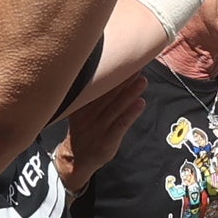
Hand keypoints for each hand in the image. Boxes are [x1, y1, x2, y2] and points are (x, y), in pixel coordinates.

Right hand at [61, 67, 152, 181]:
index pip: (98, 86)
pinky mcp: (108, 140)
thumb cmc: (82, 131)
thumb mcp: (78, 112)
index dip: (111, 72)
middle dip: (123, 79)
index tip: (122, 57)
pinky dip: (131, 114)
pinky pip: (121, 124)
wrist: (76, 160)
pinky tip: (141, 103)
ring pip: (117, 107)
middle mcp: (90, 114)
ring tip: (142, 79)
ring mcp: (99, 127)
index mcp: (82, 105)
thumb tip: (94, 73)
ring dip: (130, 93)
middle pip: (109, 93)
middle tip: (136, 63)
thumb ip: (87, 96)